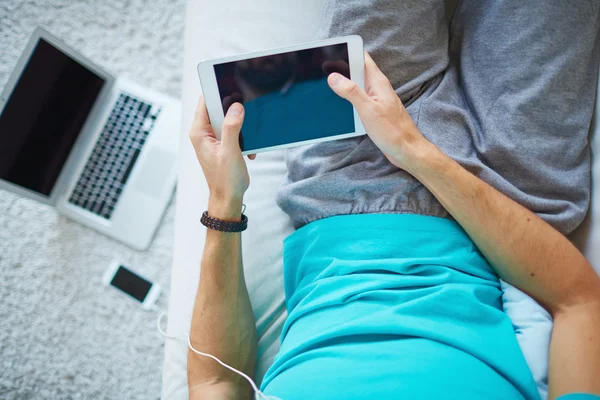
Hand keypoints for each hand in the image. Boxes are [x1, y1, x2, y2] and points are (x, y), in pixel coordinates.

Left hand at [189, 96, 253, 218]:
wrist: (229, 197)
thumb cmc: (225, 179)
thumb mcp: (229, 151)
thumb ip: (232, 127)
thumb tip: (236, 107)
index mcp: (199, 132)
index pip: (205, 101)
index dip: (217, 92)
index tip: (232, 87)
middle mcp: (204, 133)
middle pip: (219, 109)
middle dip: (234, 111)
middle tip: (246, 116)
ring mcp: (214, 138)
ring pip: (229, 120)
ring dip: (241, 127)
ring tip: (246, 139)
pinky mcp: (223, 144)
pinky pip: (234, 131)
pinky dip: (244, 138)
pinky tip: (248, 150)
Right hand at [327, 52, 430, 172]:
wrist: (407, 150)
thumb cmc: (393, 131)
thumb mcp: (368, 110)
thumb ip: (351, 92)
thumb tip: (334, 77)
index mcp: (378, 82)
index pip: (362, 58)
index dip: (347, 52)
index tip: (330, 53)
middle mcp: (378, 88)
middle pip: (358, 71)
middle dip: (342, 68)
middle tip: (322, 71)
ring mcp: (377, 99)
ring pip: (358, 85)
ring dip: (345, 85)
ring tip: (327, 86)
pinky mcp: (376, 111)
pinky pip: (360, 98)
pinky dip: (349, 98)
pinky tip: (341, 104)